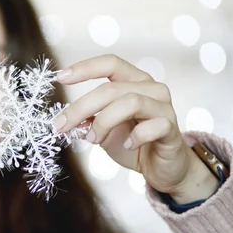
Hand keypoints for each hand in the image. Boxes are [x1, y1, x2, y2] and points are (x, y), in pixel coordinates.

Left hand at [52, 54, 218, 202]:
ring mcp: (164, 107)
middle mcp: (151, 89)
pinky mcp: (172, 128)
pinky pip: (153, 126)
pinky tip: (129, 146)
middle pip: (111, 88)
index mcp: (134, 82)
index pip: (111, 64)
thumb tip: (65, 120)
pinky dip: (136, 137)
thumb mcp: (103, 131)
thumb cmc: (133, 143)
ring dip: (104, 122)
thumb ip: (87, 122)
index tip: (60, 77)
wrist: (162, 168)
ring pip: (130, 102)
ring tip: (94, 139)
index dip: (85, 68)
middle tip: (61, 126)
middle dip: (81, 107)